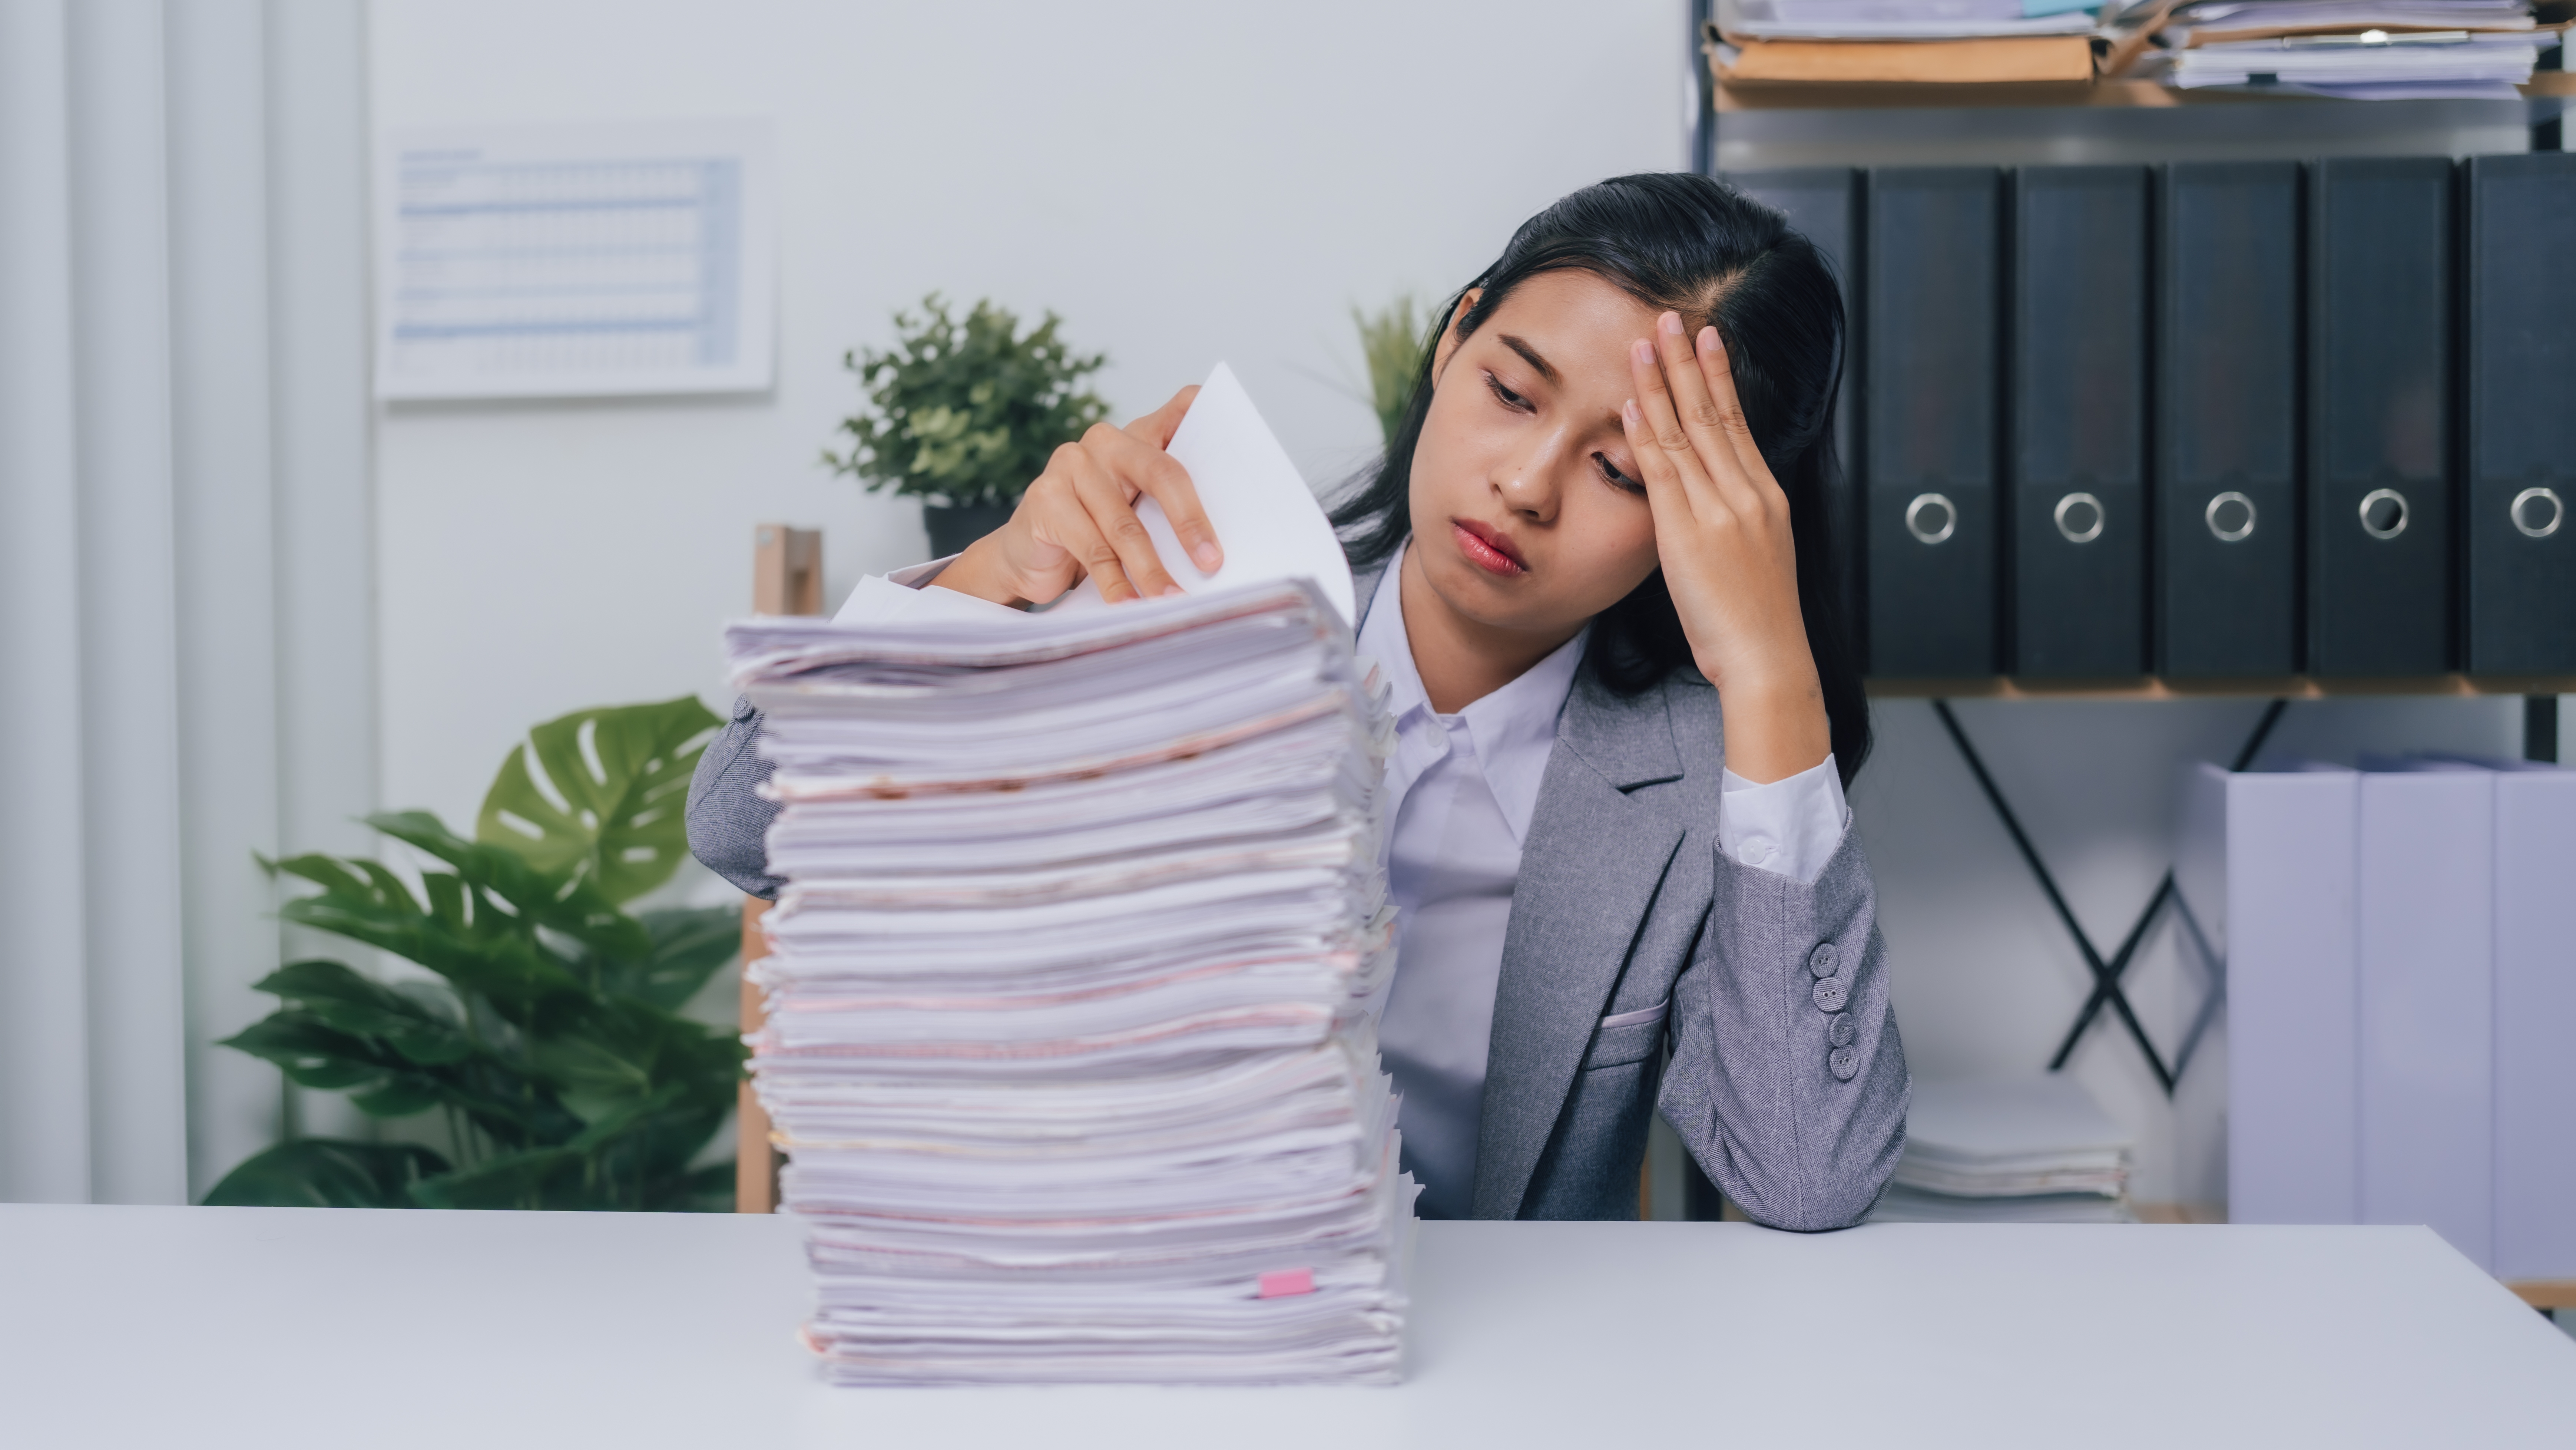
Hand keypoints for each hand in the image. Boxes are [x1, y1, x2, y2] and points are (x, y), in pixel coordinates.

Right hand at [931, 385, 1222, 606]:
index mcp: (1138, 437)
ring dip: (1152, 570)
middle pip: (1162, 473)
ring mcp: (1071, 465)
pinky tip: (1130, 605)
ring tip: (1172, 601)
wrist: (1028, 556)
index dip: (1210, 418)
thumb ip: (1169, 508)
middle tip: (1211, 563)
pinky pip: (1091, 548)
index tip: (1241, 447)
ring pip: (1125, 524)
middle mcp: (1106, 441)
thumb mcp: (1137, 513)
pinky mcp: (1045, 498)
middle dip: (1190, 522)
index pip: (1181, 412)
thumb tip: (1219, 549)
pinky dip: (1115, 583)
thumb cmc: (1095, 533)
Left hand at [1620, 311, 1830, 783]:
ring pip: (1687, 432)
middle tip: (1671, 317)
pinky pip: (1664, 472)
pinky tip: (1631, 403)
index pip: (1738, 424)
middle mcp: (1746, 493)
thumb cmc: (1757, 622)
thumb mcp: (1756, 557)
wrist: (1767, 660)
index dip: (1719, 378)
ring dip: (1662, 384)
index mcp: (1765, 497)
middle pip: (1713, 414)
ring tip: (1643, 343)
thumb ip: (1734, 522)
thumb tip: (1710, 502)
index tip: (1707, 339)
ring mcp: (1720, 509)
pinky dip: (1646, 434)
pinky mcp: (1690, 532)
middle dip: (1690, 362)